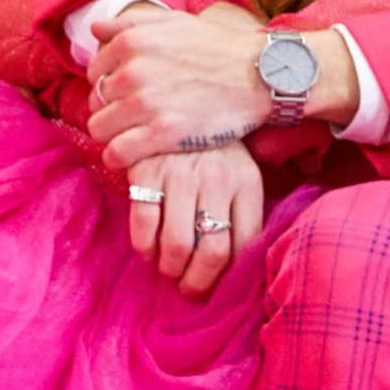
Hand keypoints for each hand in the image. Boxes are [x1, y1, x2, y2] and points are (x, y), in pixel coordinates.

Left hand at [86, 12, 270, 166]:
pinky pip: (117, 152)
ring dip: (111, 134)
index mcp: (132, 42)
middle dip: (110, 109)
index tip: (126, 93)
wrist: (260, 75)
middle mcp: (133, 71)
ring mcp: (146, 103)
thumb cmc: (218, 47)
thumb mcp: (174, 21)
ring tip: (131, 135)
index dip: (108, 84)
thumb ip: (130, 23)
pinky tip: (129, 155)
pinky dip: (118, 157)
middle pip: (96, 100)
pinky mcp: (162, 133)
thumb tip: (96, 29)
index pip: (95, 71)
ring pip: (99, 128)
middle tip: (132, 116)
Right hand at [122, 144, 265, 296]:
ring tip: (168, 269)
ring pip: (176, 244)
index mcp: (246, 182)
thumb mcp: (239, 172)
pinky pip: (143, 224)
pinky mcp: (147, 171)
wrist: (176, 100)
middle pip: (212, 252)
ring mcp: (181, 174)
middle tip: (188, 288)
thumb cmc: (212, 150)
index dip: (229, 275)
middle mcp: (217, 179)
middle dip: (197, 281)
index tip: (217, 285)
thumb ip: (241, 211)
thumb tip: (234, 266)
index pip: (246, 243)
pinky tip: (148, 249)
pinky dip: (144, 247)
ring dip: (169, 268)